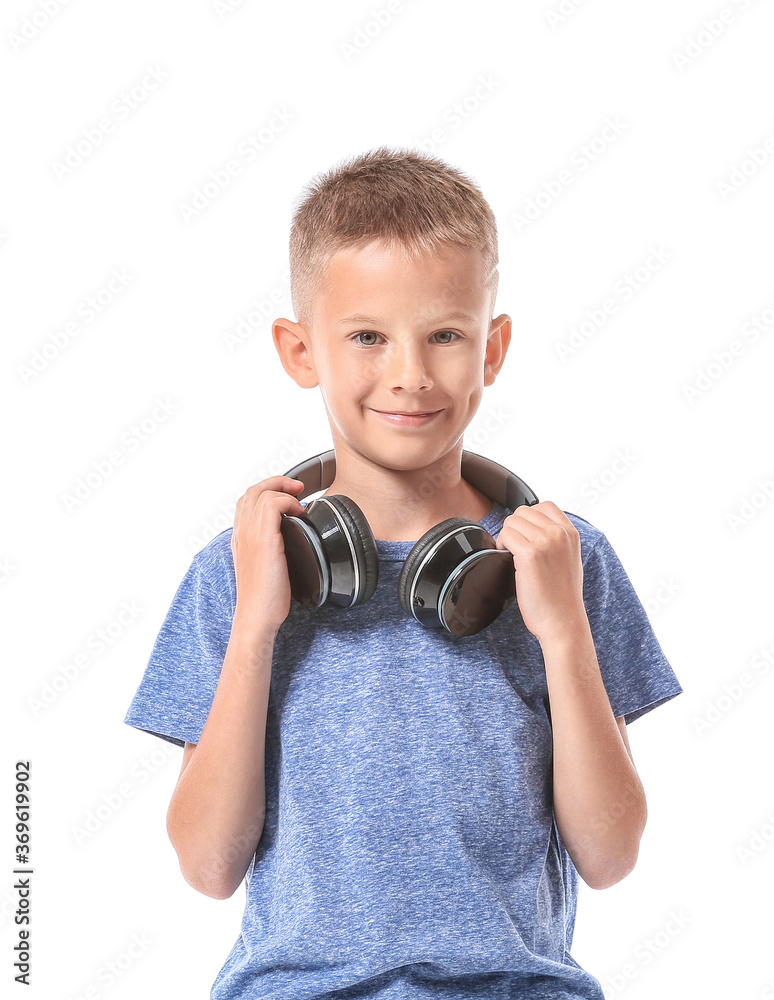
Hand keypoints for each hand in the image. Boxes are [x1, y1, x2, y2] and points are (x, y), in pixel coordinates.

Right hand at [230, 476, 306, 635]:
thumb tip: (295, 541)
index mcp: (240, 538)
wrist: (256, 617)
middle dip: (277, 482)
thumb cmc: (265, 600)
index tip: (290, 497)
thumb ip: (274, 551)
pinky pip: (273, 504)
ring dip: (284, 490)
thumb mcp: (267, 568)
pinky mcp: (263, 539)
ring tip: (301, 500)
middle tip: (299, 488)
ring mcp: (249, 534)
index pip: (247, 501)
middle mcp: (241, 533)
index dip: (268, 491)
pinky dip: (289, 502)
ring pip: (260, 492)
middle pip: (252, 490)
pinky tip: (301, 514)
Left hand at [495, 501, 586, 644]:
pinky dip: (501, 544)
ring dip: (506, 536)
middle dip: (514, 528)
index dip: (528, 519)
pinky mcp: (530, 554)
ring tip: (510, 553)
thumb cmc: (562, 596)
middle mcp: (560, 533)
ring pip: (512, 521)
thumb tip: (533, 529)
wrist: (562, 621)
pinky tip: (506, 557)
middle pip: (524, 512)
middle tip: (513, 546)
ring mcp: (545, 542)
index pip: (545, 505)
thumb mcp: (569, 559)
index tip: (525, 535)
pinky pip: (506, 535)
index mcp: (571, 533)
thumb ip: (556, 540)